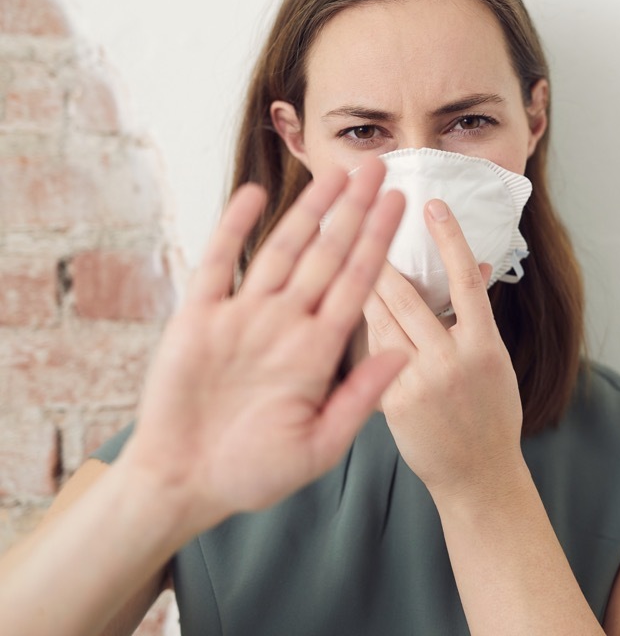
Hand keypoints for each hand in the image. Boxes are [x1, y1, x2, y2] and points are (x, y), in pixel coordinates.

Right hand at [120, 158, 408, 531]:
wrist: (183, 485)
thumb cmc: (252, 473)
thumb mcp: (318, 444)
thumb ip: (359, 397)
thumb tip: (403, 354)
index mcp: (317, 351)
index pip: (358, 283)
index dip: (379, 243)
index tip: (402, 206)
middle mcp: (285, 324)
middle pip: (327, 255)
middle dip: (354, 212)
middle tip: (380, 168)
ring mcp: (243, 317)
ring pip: (282, 250)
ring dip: (308, 211)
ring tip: (335, 173)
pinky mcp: (198, 318)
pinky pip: (220, 264)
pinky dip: (236, 228)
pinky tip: (256, 195)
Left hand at [363, 198, 524, 502]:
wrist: (476, 475)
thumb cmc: (491, 413)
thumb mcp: (497, 362)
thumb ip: (479, 315)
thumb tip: (476, 266)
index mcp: (482, 347)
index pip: (463, 282)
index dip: (448, 241)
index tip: (433, 205)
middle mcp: (449, 362)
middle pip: (408, 297)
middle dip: (382, 254)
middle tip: (363, 212)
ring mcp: (416, 383)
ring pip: (382, 322)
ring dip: (363, 284)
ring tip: (345, 246)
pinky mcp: (391, 402)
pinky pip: (369, 355)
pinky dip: (361, 327)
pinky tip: (343, 302)